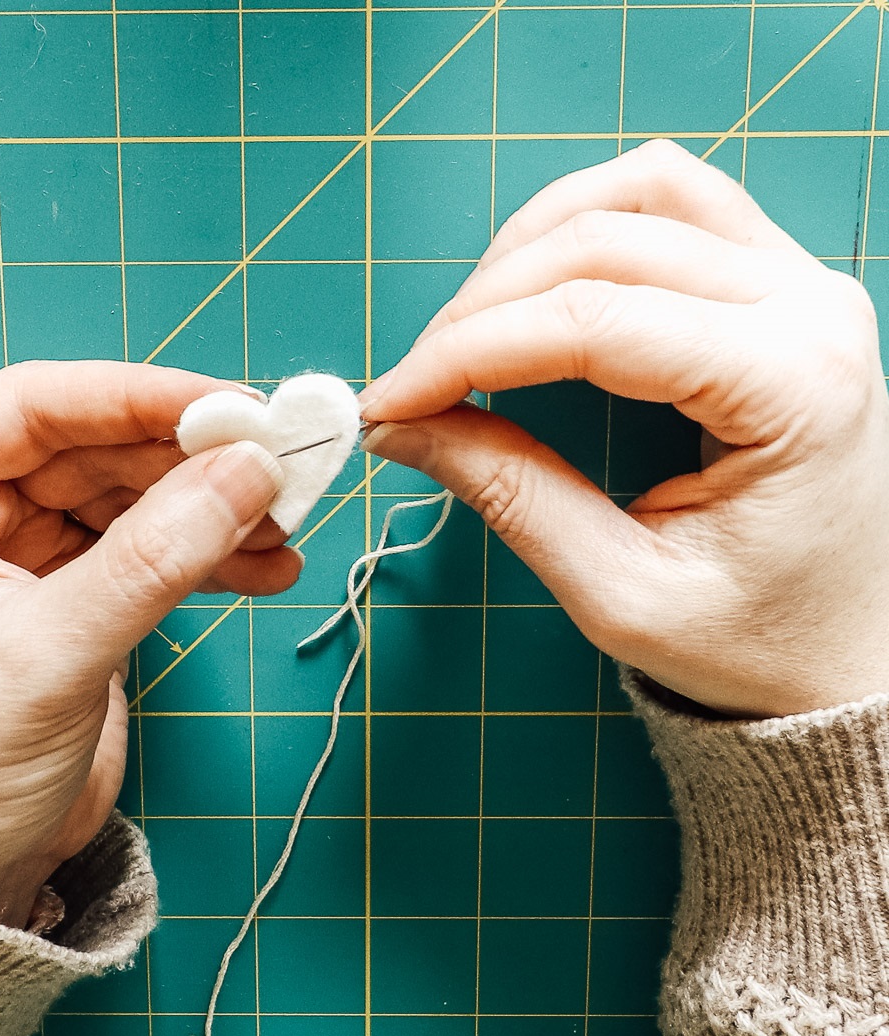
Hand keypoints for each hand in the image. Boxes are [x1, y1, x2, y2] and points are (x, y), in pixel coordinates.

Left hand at [0, 361, 297, 925]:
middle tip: (281, 468)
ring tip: (283, 527)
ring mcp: (28, 542)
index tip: (232, 409)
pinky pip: (158, 547)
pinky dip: (215, 555)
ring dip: (217, 508)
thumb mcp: (48, 655)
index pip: (37, 406)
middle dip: (195, 460)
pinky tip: (266, 567)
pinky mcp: (79, 588)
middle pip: (103, 445)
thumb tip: (247, 471)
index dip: (141, 399)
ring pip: (140, 493)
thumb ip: (153, 559)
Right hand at [358, 139, 888, 717]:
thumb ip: (512, 496)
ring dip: (531, 245)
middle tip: (415, 384)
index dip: (468, 353)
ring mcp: (801, 284)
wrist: (842, 648)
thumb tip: (405, 425)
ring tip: (468, 328)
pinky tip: (538, 282)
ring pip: (641, 192)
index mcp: (794, 388)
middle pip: (608, 241)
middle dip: (484, 306)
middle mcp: (811, 308)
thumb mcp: (621, 592)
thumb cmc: (753, 641)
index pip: (594, 325)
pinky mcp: (778, 286)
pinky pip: (674, 202)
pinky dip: (586, 225)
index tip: (390, 402)